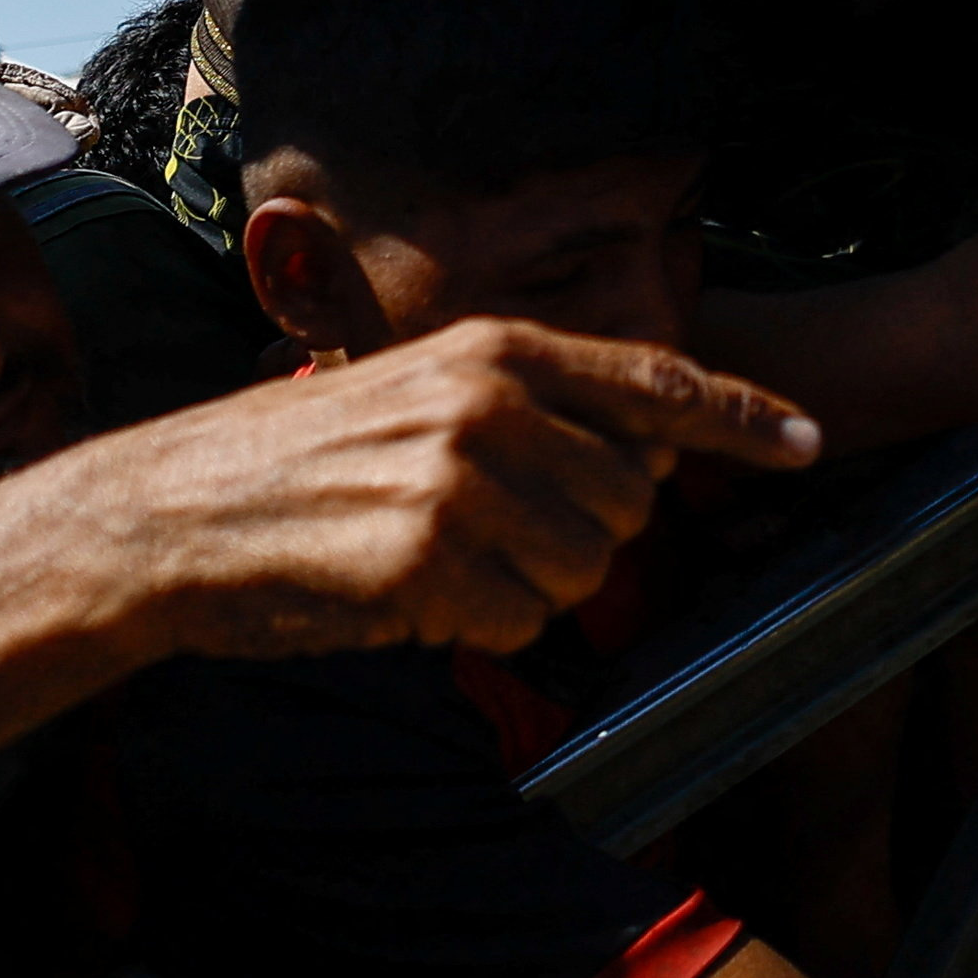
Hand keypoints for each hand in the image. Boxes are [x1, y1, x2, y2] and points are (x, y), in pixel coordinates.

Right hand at [91, 318, 825, 660]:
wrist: (167, 515)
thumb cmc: (297, 465)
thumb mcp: (419, 396)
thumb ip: (532, 411)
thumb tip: (644, 458)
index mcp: (495, 351)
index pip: (656, 383)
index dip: (743, 418)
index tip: (810, 442)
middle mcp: (489, 401)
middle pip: (630, 505)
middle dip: (577, 540)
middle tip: (480, 537)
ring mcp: (459, 478)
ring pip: (581, 573)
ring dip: (521, 591)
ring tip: (432, 560)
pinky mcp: (424, 558)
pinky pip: (513, 622)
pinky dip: (470, 626)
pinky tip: (400, 593)